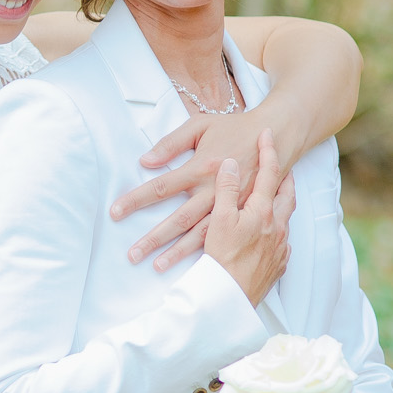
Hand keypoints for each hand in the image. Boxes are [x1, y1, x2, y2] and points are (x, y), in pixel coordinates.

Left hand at [111, 112, 291, 268]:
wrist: (277, 136)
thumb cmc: (234, 128)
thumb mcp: (201, 125)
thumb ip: (171, 142)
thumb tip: (145, 160)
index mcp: (200, 167)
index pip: (161, 187)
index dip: (136, 200)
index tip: (115, 212)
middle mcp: (213, 189)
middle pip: (178, 218)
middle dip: (154, 238)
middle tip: (133, 254)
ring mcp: (230, 204)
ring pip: (200, 233)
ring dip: (179, 251)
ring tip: (157, 266)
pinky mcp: (243, 212)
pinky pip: (223, 235)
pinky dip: (207, 250)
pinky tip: (194, 263)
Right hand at [201, 132, 295, 305]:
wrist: (231, 296)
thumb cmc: (223, 257)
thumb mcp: (219, 219)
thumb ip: (227, 188)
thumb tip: (232, 163)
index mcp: (263, 211)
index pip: (269, 173)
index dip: (269, 152)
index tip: (268, 135)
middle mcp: (277, 226)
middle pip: (286, 196)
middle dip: (285, 179)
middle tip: (284, 169)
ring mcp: (280, 247)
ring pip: (285, 219)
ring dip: (281, 206)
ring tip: (275, 200)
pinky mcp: (277, 265)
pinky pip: (282, 243)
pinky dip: (277, 232)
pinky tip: (270, 236)